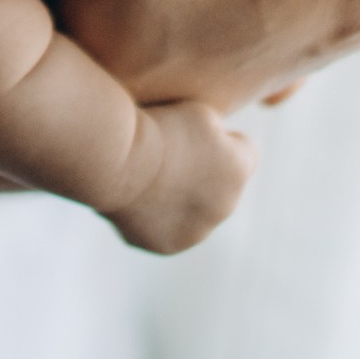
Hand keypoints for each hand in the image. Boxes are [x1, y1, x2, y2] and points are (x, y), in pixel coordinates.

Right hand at [110, 101, 256, 254]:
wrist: (114, 159)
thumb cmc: (155, 126)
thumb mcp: (199, 112)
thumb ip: (218, 131)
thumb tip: (218, 142)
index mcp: (239, 171)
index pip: (244, 153)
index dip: (221, 138)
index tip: (194, 131)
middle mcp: (225, 207)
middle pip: (220, 187)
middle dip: (202, 173)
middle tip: (166, 153)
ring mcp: (196, 232)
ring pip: (194, 212)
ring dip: (180, 197)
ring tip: (148, 175)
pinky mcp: (165, 246)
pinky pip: (166, 229)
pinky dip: (154, 216)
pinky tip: (136, 196)